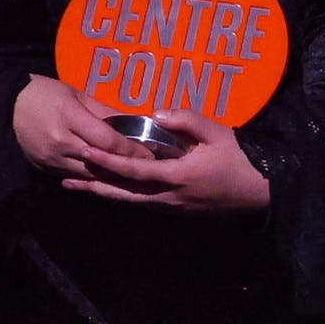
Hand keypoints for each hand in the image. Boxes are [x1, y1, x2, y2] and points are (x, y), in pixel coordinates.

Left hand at [64, 108, 272, 213]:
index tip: (84, 151)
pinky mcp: (176, 209)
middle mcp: (168, 196)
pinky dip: (122, 196)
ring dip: (104, 193)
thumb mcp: (216, 132)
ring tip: (79, 187)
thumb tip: (157, 114)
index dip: (107, 161)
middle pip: (123, 193)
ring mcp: (172, 206)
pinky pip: (142, 203)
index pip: (133, 169)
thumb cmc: (239, 157)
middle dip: (93, 186)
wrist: (258, 191)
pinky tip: (110, 190)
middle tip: (66, 180)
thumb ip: (186, 120)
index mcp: (176, 176)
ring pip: (130, 201)